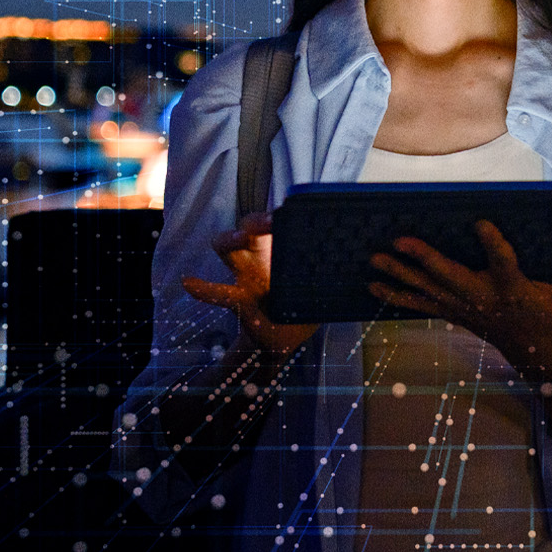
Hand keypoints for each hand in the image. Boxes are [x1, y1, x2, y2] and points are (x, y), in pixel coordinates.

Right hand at [182, 212, 318, 360]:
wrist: (288, 338)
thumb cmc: (305, 301)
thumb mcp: (321, 284)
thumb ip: (332, 270)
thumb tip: (362, 256)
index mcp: (280, 249)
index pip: (275, 222)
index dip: (280, 215)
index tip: (288, 212)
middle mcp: (260, 256)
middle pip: (247, 227)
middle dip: (254, 221)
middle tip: (268, 223)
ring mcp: (246, 277)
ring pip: (228, 249)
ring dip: (230, 241)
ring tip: (238, 239)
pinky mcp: (239, 301)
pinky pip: (218, 292)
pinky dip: (203, 288)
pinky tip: (189, 282)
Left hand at [367, 219, 551, 379]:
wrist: (539, 362)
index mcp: (514, 291)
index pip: (503, 264)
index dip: (492, 244)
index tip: (480, 221)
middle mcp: (484, 301)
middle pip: (449, 279)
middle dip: (423, 261)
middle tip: (397, 243)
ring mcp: (466, 310)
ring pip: (428, 292)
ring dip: (399, 278)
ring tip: (372, 262)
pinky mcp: (456, 315)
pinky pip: (421, 306)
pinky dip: (397, 296)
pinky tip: (372, 286)